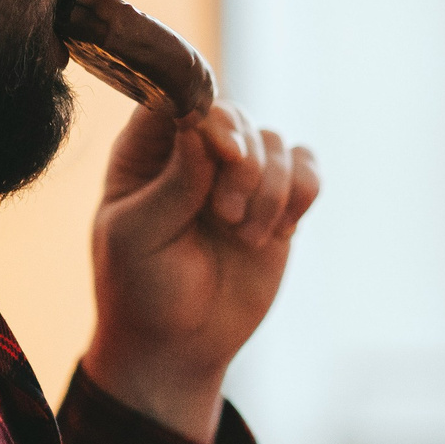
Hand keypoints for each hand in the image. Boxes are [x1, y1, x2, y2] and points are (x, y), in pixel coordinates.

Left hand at [87, 99, 319, 440]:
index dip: (207, 112)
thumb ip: (173, 181)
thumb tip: (201, 124)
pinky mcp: (277, 199)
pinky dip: (302, 192)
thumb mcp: (138, 236)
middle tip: (225, 216)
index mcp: (145, 152)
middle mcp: (194, 152)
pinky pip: (307, 165)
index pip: (177, 97)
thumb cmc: (142, 289)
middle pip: (235, 115)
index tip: (224, 149)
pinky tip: (280, 229)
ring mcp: (239, 174)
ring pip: (274, 142)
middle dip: (243, 164)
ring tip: (244, 237)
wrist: (179, 345)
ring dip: (269, 190)